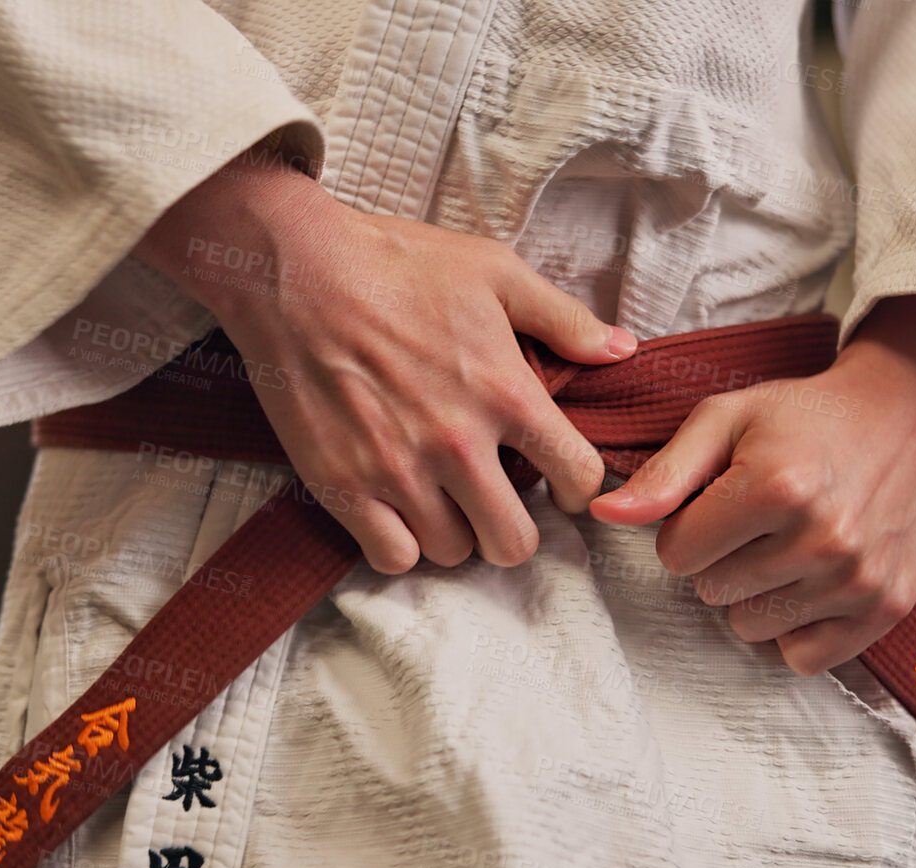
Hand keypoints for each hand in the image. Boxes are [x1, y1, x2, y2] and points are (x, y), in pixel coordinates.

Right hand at [135, 148, 636, 574]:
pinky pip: (391, 557)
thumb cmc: (396, 262)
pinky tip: (398, 513)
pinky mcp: (341, 485)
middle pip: (514, 541)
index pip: (578, 477)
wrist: (294, 270)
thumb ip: (563, 318)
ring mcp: (396, 470)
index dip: (579, 489)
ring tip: (443, 502)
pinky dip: (399, 545)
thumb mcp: (494, 270)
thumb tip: (622, 352)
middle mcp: (456, 442)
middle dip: (515, 530)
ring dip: (454, 534)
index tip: (561, 486)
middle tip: (498, 506)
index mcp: (505, 391)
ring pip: (452, 553)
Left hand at [587, 293, 915, 673]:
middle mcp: (823, 537)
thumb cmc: (807, 416)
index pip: (676, 555)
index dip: (686, 528)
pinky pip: (804, 658)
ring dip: (756, 594)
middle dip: (721, 559)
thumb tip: (604, 513)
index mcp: (776, 486)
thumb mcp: (725, 419)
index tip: (717, 503)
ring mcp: (860, 577)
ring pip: (752, 628)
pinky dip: (798, 628)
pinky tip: (810, 580)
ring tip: (788, 544)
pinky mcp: (889, 606)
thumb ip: (663, 472)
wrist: (910, 412)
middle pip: (712, 593)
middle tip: (759, 520)